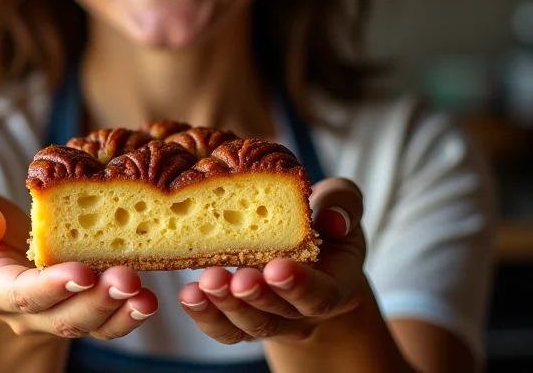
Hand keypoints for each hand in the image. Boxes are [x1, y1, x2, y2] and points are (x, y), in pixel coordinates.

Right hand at [0, 186, 157, 339]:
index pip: (22, 294)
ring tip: (145, 296)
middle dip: (96, 300)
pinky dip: (129, 316)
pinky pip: (107, 323)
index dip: (51, 287)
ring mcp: (59, 314)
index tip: (80, 273)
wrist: (6, 249)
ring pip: (89, 324)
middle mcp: (28, 311)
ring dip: (119, 312)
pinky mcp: (85, 309)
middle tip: (126, 279)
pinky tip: (149, 300)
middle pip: (62, 316)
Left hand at [178, 178, 365, 343]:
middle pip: (280, 315)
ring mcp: (272, 317)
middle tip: (237, 279)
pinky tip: (189, 296)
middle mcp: (302, 309)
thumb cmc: (324, 220)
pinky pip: (225, 328)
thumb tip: (334, 220)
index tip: (276, 268)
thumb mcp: (341, 202)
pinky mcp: (243, 317)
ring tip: (206, 284)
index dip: (299, 284)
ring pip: (250, 326)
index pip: (321, 294)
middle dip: (255, 297)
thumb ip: (343, 203)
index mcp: (334, 281)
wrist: (311, 250)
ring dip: (225, 306)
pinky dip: (205, 315)